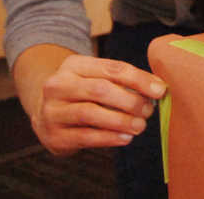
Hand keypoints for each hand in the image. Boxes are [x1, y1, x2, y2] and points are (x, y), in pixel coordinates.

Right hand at [27, 53, 166, 156]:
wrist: (44, 112)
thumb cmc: (82, 93)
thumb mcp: (96, 77)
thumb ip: (123, 80)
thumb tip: (158, 88)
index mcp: (74, 65)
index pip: (112, 69)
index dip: (139, 79)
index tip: (160, 90)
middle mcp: (58, 85)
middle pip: (100, 90)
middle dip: (130, 101)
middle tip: (148, 111)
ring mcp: (52, 111)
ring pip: (90, 113)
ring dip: (121, 121)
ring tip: (140, 126)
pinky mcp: (53, 135)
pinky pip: (85, 136)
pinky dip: (109, 138)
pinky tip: (125, 138)